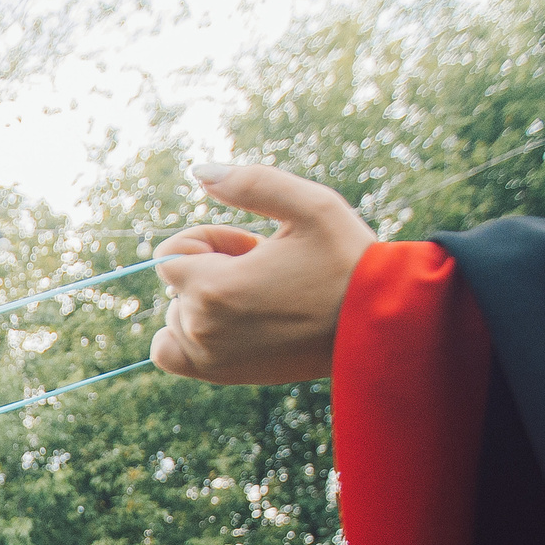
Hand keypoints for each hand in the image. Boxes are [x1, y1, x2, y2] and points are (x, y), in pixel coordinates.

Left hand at [149, 163, 376, 386]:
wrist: (376, 326)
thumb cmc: (347, 261)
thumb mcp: (310, 205)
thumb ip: (249, 183)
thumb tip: (199, 170)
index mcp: (214, 288)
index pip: (169, 255)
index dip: (209, 241)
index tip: (251, 247)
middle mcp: (204, 329)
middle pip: (177, 285)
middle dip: (212, 270)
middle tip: (266, 271)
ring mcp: (210, 358)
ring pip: (177, 316)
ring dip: (207, 302)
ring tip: (261, 296)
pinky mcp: (223, 374)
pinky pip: (170, 355)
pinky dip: (185, 336)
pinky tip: (227, 322)